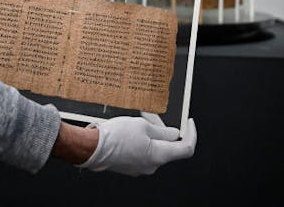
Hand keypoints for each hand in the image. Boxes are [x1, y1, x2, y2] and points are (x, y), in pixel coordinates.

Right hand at [78, 117, 196, 175]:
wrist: (91, 147)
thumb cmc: (115, 137)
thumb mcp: (142, 125)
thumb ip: (162, 131)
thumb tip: (174, 134)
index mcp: (159, 156)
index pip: (186, 149)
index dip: (191, 134)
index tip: (189, 123)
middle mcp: (152, 165)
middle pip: (167, 147)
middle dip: (163, 129)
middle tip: (152, 115)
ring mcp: (140, 167)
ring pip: (153, 148)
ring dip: (149, 133)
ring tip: (136, 120)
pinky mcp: (130, 165)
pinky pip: (141, 151)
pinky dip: (140, 140)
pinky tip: (129, 129)